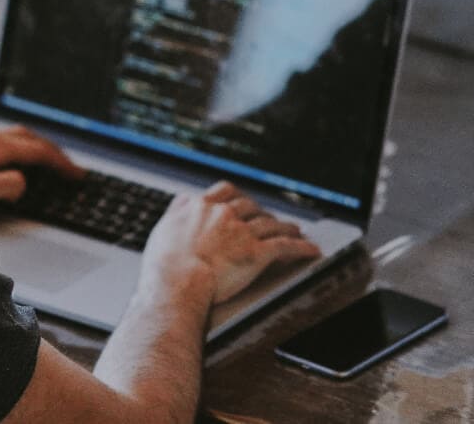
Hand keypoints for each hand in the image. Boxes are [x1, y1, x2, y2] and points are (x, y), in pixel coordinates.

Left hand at [0, 125, 82, 211]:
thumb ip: (9, 185)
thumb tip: (22, 182)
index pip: (39, 151)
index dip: (61, 163)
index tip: (77, 175)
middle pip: (29, 138)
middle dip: (51, 151)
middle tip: (66, 166)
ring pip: (13, 135)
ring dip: (33, 146)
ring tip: (44, 160)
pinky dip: (15, 146)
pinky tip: (9, 157)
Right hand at [141, 182, 320, 304]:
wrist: (177, 282)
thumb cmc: (165, 264)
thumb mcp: (163, 228)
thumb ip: (176, 212)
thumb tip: (181, 202)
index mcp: (200, 206)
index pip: (224, 191)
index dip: (237, 196)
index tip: (241, 200)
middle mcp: (223, 214)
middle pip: (250, 206)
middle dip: (262, 212)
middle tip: (268, 218)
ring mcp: (242, 232)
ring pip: (270, 223)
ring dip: (285, 226)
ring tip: (294, 229)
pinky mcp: (257, 252)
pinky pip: (285, 246)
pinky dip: (300, 247)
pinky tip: (310, 249)